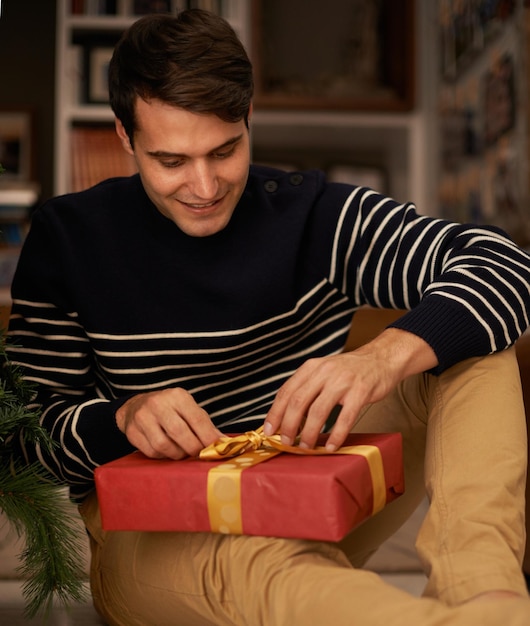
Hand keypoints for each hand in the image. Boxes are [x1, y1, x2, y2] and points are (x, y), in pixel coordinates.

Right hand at [115, 387, 222, 459]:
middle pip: (179, 432)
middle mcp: (158, 404)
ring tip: (183, 452)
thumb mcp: (188, 409)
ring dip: (178, 454)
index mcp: (177, 396)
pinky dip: (164, 456)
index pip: (197, 419)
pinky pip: (152, 452)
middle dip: (193, 448)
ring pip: (164, 445)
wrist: (137, 406)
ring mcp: (142, 417)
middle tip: (200, 454)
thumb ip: (204, 425)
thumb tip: (223, 442)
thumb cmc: (170, 409)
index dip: (208, 437)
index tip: (217, 448)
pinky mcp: (132, 432)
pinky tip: (168, 450)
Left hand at [264, 328, 437, 451]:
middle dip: (289, 425)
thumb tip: (286, 416)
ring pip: (318, 411)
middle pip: (298, 401)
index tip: (269, 430)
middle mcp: (324, 371)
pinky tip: (331, 446)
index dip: (275, 412)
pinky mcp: (361, 391)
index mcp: (311, 367)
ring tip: (307, 447)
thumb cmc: (349, 371)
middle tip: (287, 442)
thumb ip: (307, 388)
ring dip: (309, 433)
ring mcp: (343, 381)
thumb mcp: (323, 371)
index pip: (286, 391)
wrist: (380, 359)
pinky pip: (345, 417)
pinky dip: (336, 435)